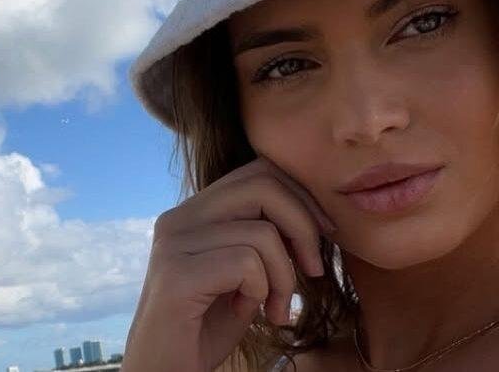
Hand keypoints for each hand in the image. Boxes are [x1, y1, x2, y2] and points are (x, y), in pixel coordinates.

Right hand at [122, 157, 335, 371]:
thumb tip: (318, 215)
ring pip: (262, 232)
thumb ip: (267, 237)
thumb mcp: (246, 272)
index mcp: (195, 211)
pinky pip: (247, 264)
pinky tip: (248, 311)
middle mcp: (179, 218)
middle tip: (314, 270)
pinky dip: (263, 291)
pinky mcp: (176, 275)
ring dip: (285, 277)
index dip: (302, 198)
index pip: (259, 171)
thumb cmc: (209, 326)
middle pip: (263, 185)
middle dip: (304, 226)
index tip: (324, 234)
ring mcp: (173, 245)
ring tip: (275, 307)